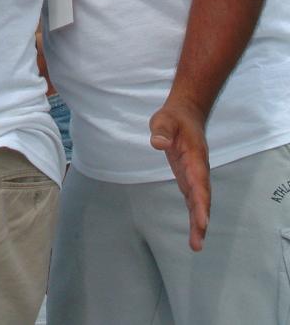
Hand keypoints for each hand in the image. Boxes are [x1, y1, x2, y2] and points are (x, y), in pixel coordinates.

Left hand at [149, 101, 209, 251]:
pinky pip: (193, 199)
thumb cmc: (174, 118)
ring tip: (196, 245)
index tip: (202, 219)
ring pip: (199, 201)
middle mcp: (198, 169)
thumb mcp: (164, 120)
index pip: (199, 180)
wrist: (185, 115)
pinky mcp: (189, 178)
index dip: (201, 200)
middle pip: (202, 196)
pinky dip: (195, 215)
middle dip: (201, 218)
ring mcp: (195, 175)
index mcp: (195, 156)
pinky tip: (195, 232)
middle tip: (199, 240)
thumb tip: (159, 143)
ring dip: (199, 222)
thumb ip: (162, 131)